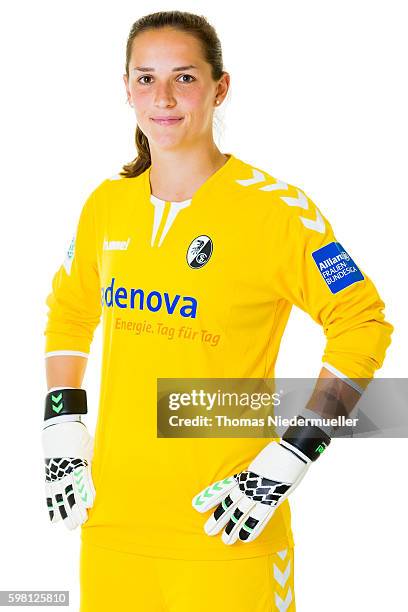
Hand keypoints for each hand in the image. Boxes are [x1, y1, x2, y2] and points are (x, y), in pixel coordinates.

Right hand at [42, 420, 95, 529]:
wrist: (59, 429)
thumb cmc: (80, 437)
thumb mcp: (92, 446)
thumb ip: (98, 460)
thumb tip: (113, 467)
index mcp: (77, 460)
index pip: (81, 479)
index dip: (86, 491)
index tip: (90, 503)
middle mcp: (65, 469)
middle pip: (70, 492)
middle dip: (76, 508)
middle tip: (82, 521)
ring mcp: (56, 474)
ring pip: (60, 497)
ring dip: (65, 512)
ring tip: (71, 526)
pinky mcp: (49, 477)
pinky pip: (50, 494)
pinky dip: (51, 507)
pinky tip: (54, 520)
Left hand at [192, 439, 311, 544]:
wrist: (292, 452)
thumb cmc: (277, 454)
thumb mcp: (258, 463)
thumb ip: (250, 475)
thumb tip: (245, 481)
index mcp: (244, 476)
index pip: (222, 488)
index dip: (209, 498)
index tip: (196, 506)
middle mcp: (248, 486)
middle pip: (229, 504)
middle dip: (218, 519)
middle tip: (207, 531)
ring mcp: (259, 494)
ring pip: (241, 514)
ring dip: (233, 528)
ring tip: (225, 541)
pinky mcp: (272, 500)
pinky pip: (260, 518)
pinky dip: (253, 528)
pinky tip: (245, 539)